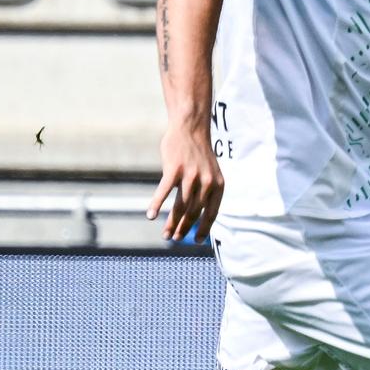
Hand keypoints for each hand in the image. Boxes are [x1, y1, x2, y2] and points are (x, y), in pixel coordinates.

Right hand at [148, 123, 223, 241]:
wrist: (191, 128)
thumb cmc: (197, 154)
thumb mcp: (209, 173)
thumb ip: (204, 192)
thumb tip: (192, 216)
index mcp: (219, 185)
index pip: (212, 213)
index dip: (204, 229)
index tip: (196, 241)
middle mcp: (207, 183)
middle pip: (194, 213)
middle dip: (184, 229)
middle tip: (174, 239)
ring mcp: (190, 176)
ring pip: (180, 206)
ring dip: (171, 223)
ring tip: (165, 235)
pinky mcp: (174, 169)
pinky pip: (164, 192)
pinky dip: (156, 205)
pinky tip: (150, 216)